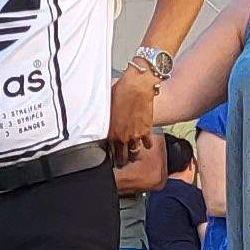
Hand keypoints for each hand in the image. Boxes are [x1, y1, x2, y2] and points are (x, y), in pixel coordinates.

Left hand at [107, 72, 163, 189]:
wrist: (138, 87)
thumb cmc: (120, 92)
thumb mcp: (107, 107)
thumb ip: (106, 120)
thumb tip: (102, 121)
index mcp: (112, 133)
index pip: (110, 152)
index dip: (111, 157)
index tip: (111, 160)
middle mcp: (124, 137)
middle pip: (123, 157)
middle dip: (122, 160)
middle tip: (122, 162)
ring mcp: (136, 135)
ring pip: (136, 153)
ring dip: (134, 155)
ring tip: (133, 155)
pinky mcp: (147, 130)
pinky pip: (148, 144)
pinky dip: (147, 145)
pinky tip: (146, 145)